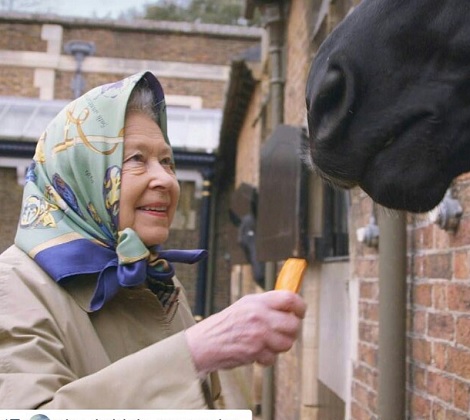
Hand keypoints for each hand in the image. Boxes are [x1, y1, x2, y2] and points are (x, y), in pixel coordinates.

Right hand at [185, 290, 306, 375]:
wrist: (206, 342)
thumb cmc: (227, 323)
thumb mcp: (246, 305)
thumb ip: (268, 304)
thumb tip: (290, 306)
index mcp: (258, 301)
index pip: (290, 299)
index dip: (300, 306)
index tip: (300, 312)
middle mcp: (260, 316)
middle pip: (293, 324)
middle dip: (292, 331)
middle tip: (283, 332)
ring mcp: (259, 334)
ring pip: (287, 343)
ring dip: (280, 346)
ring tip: (267, 342)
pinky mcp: (256, 351)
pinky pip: (273, 357)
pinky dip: (267, 358)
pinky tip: (257, 351)